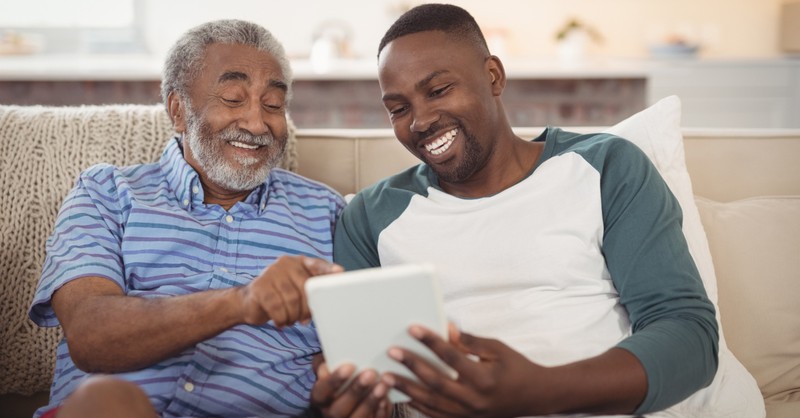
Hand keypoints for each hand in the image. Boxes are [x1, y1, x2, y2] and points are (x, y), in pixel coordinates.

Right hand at [239, 255, 341, 326]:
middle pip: (305, 287)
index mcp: (299, 262)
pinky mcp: (260, 287)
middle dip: (307, 308)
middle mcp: (286, 263)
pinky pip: (277, 307)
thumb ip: (313, 290)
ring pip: (292, 299)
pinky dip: (281, 318)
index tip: (340, 273)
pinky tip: (280, 321)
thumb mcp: (297, 290)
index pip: (317, 265)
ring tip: (290, 319)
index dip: (328, 270)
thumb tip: (330, 301)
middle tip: (304, 319)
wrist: (248, 302)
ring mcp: (271, 273)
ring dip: (293, 315)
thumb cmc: (280, 297)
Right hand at [310, 362, 391, 417]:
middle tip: (370, 374)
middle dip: (355, 391)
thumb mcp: (330, 365)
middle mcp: (331, 413)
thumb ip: (327, 361)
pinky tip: (386, 399)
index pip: (322, 391)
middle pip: (338, 409)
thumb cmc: (341, 375)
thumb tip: (328, 363)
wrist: (352, 390)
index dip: (334, 380)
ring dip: (370, 402)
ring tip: (383, 385)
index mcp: (320, 397)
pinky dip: (379, 411)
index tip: (349, 366)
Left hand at [383, 324, 547, 417]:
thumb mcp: (497, 349)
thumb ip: (469, 341)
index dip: (431, 342)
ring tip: (387, 376)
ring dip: (407, 389)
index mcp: (484, 378)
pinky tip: (403, 396)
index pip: (451, 357)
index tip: (412, 329)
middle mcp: (474, 399)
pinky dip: (418, 407)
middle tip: (392, 352)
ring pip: (431, 402)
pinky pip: (437, 416)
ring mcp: (469, 414)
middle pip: (436, 382)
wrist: (535, 397)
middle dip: (412, 366)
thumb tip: (446, 328)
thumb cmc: (517, 368)